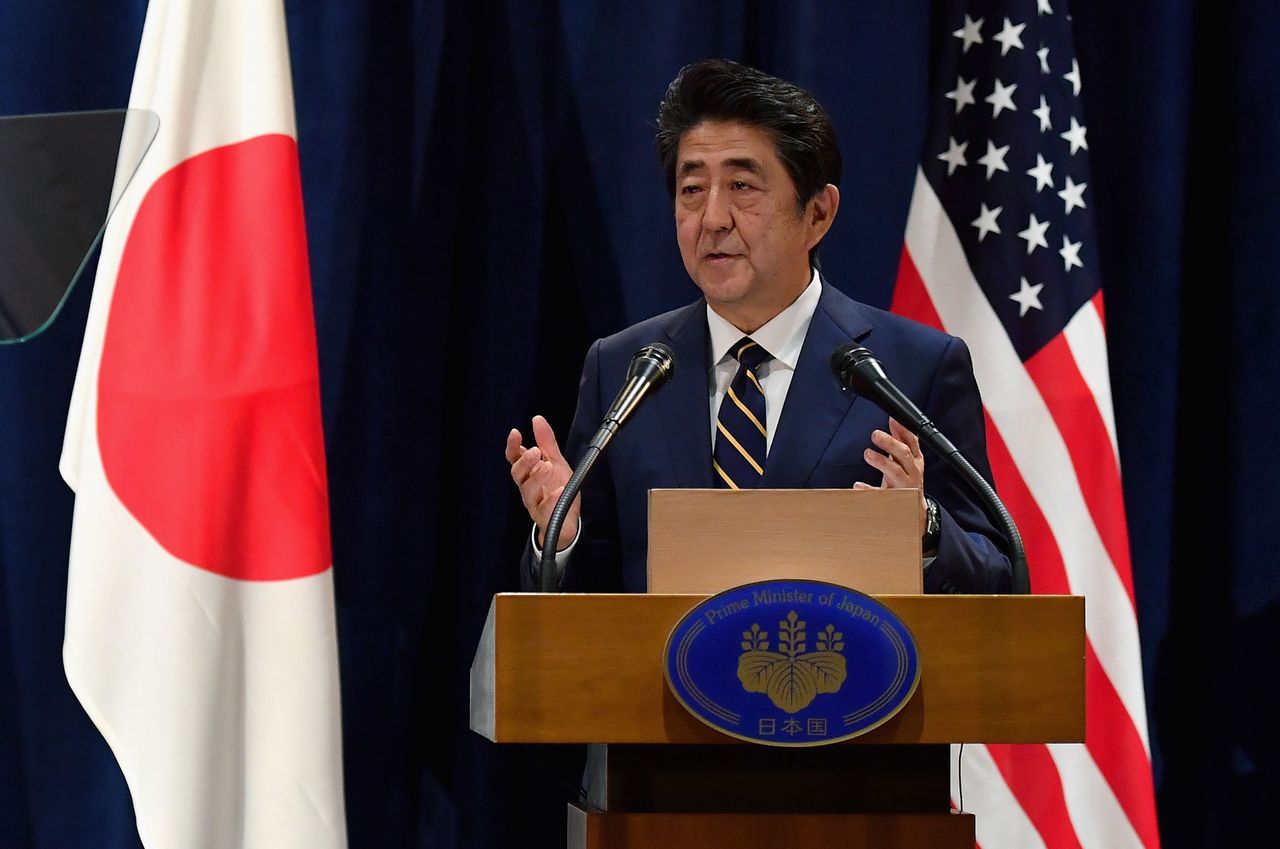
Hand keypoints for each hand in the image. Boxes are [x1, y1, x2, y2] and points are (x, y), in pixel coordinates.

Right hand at [505, 415, 579, 550]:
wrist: (567, 520)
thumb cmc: (557, 488)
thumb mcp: (555, 461)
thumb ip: (546, 442)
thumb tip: (537, 419)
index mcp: (528, 472)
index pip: (514, 457)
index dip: (513, 446)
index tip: (515, 433)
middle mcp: (527, 486)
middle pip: (517, 473)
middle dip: (525, 461)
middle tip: (534, 451)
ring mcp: (533, 502)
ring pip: (528, 490)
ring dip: (537, 477)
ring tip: (547, 467)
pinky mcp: (543, 515)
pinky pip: (543, 508)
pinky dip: (551, 498)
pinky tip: (558, 489)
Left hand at [854, 417, 927, 526]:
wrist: (914, 510)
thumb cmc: (907, 479)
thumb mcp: (906, 460)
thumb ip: (901, 441)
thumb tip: (894, 420)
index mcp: (915, 461)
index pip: (912, 442)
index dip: (903, 430)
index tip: (892, 420)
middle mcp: (912, 473)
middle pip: (904, 455)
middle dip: (891, 443)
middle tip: (875, 435)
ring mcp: (904, 487)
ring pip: (895, 472)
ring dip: (882, 462)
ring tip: (868, 454)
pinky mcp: (894, 501)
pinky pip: (881, 495)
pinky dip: (869, 490)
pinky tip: (858, 485)